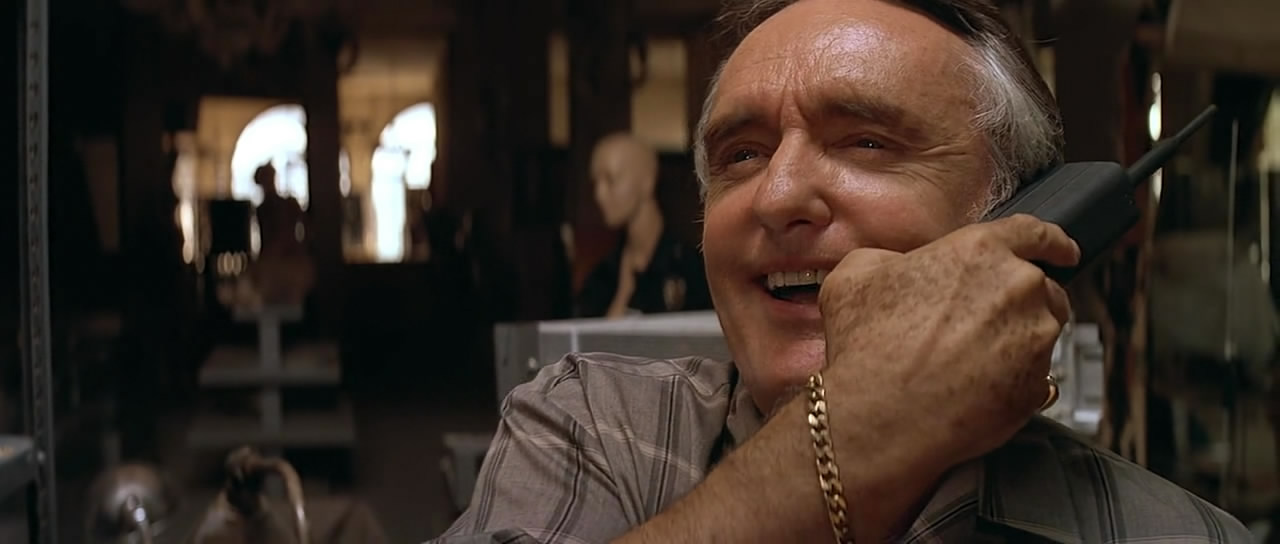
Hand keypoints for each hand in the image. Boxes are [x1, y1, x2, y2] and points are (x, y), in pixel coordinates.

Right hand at [817, 214, 1077, 472]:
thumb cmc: (865, 348)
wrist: (877, 418)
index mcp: (980, 251)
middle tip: (977, 323)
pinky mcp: (1036, 386)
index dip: (1053, 242)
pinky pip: (1035, 376)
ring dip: (1015, 339)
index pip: (1035, 233)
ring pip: (1040, 331)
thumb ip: (891, 258)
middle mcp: (1018, 289)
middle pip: (1040, 286)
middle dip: (1017, 301)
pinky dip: (1012, 378)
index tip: (1063, 252)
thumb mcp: (855, 275)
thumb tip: (898, 266)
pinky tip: (972, 386)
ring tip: (968, 359)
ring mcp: (1034, 340)